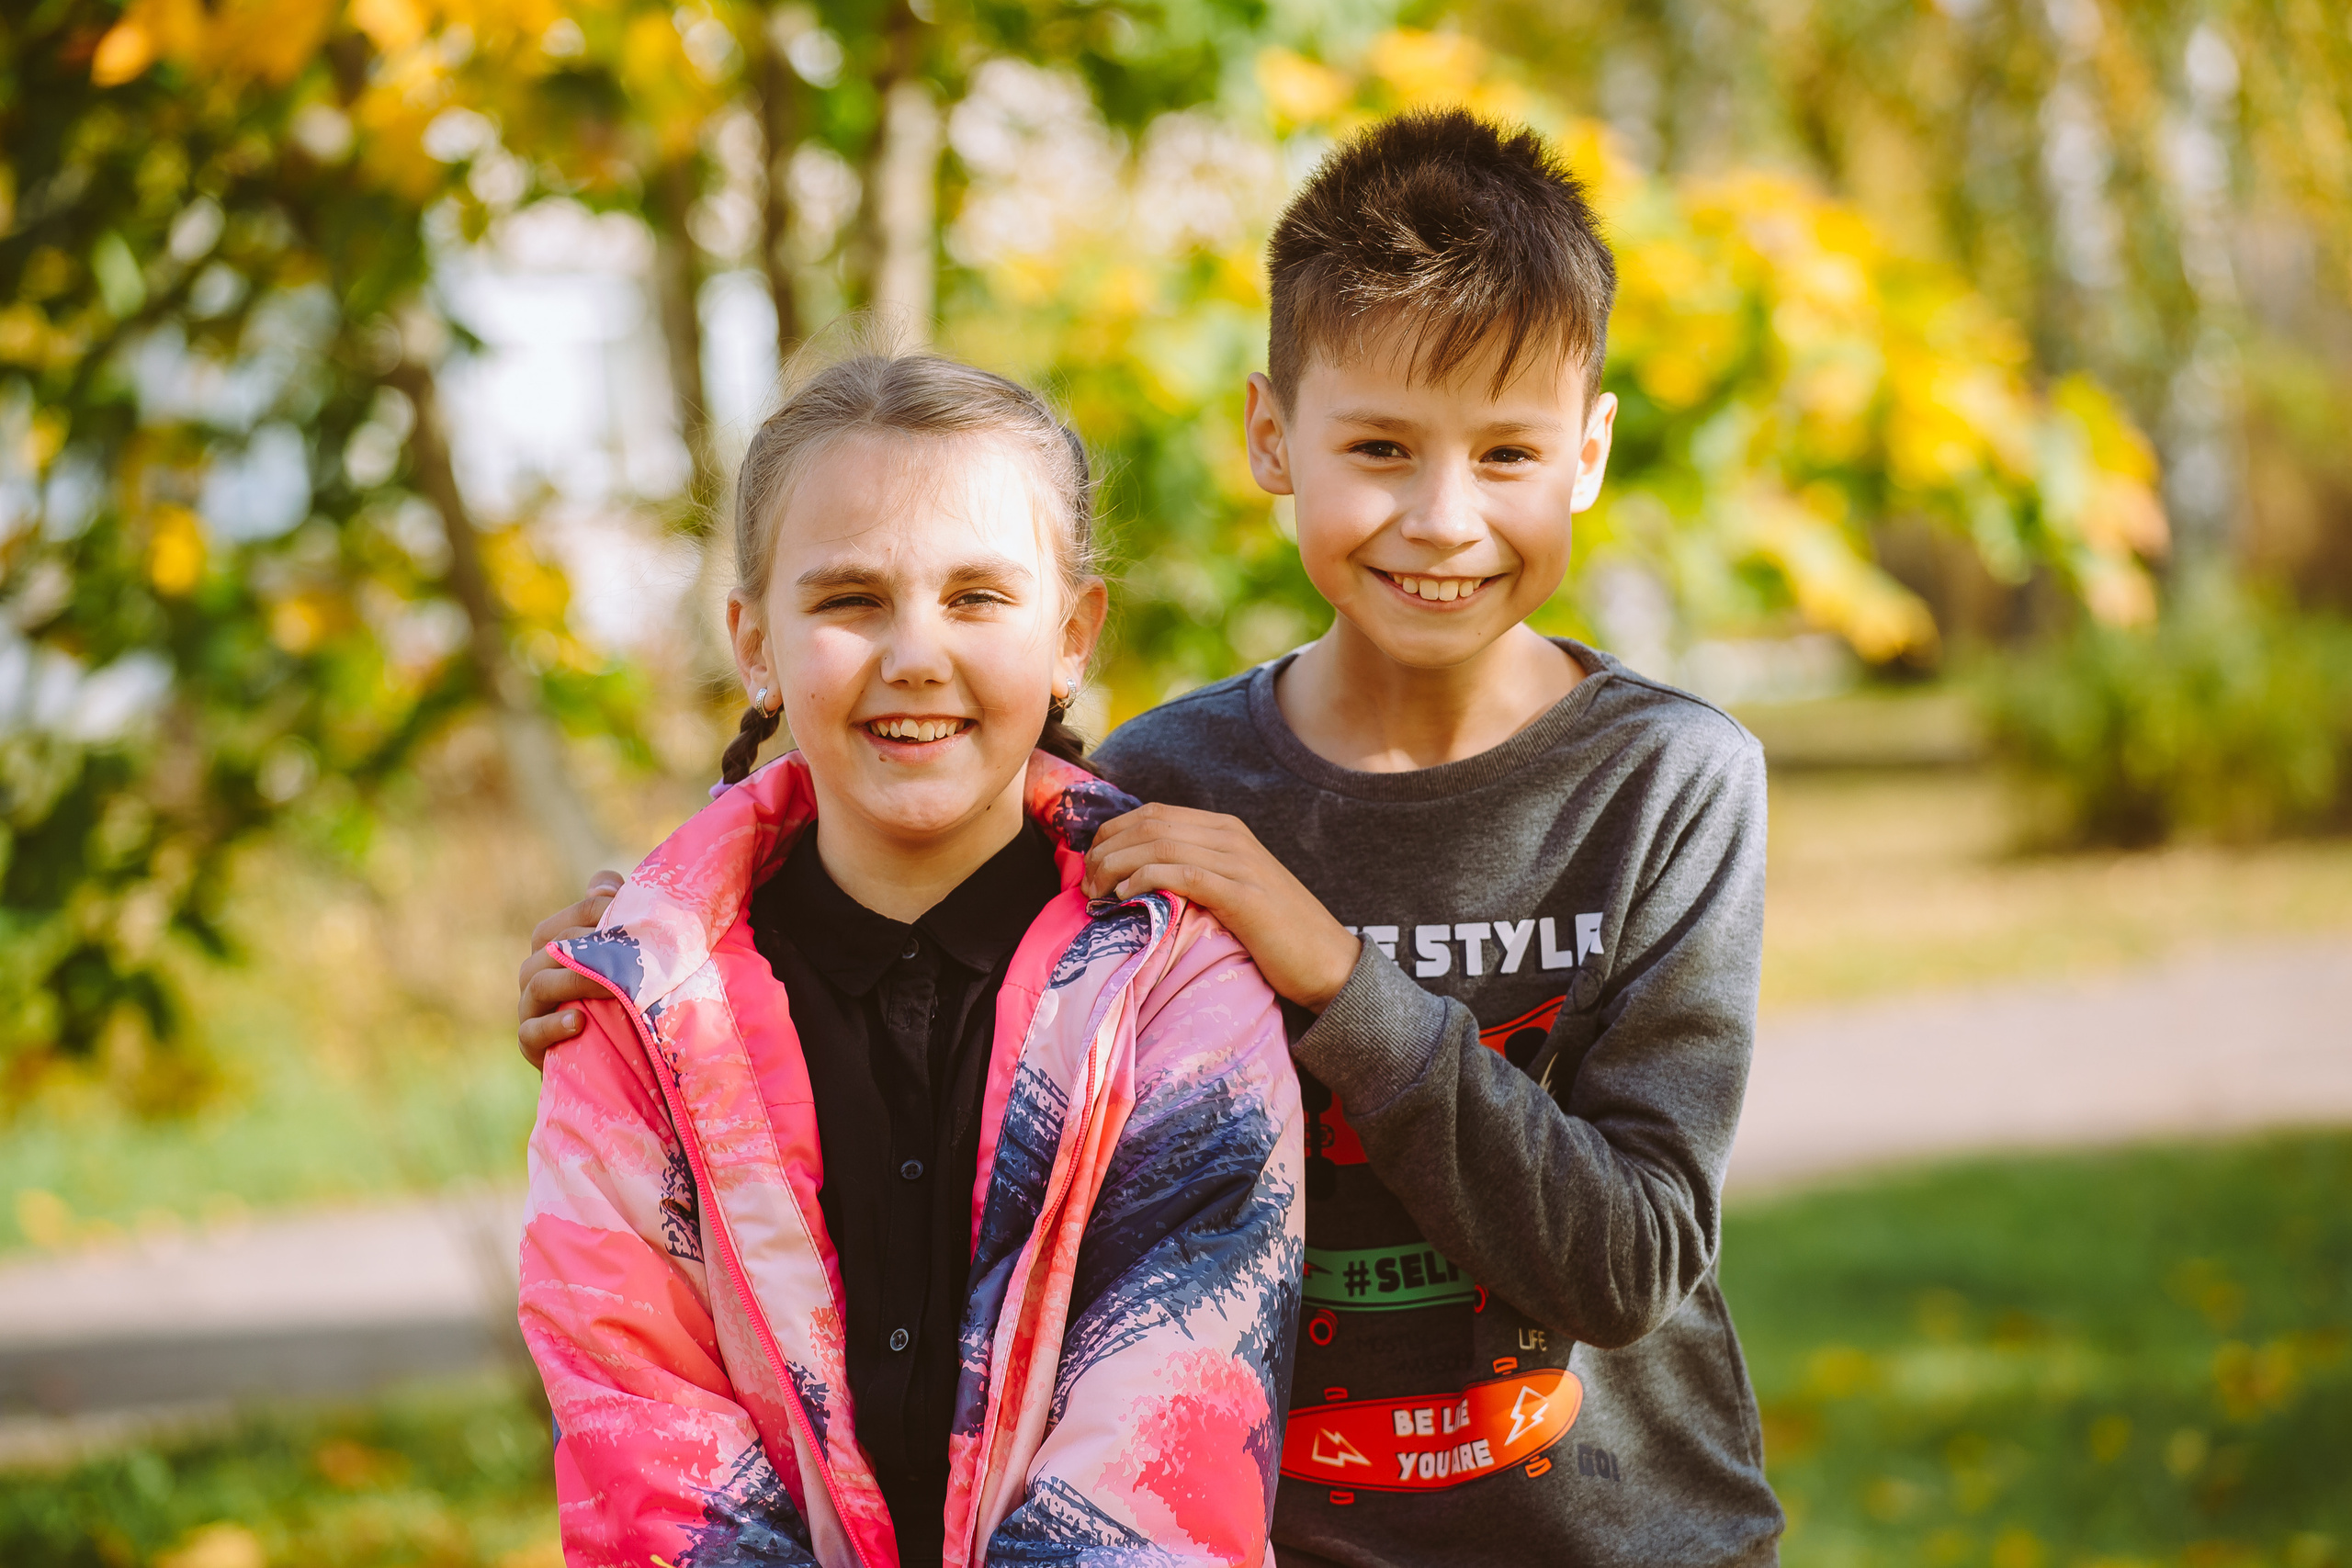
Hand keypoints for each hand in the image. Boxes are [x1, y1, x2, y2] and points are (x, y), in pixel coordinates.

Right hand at [517, 869, 624, 1070]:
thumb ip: (614, 918)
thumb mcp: (625, 959)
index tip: (626, 915)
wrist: (624, 1060)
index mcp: (555, 950)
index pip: (564, 920)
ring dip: (574, 980)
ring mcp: (531, 1010)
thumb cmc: (623, 1000)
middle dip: (584, 943)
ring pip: (538, 984)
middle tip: (624, 949)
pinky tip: (579, 1022)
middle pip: (546, 946)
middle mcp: (537, 974)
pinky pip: (529, 1033)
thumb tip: (603, 883)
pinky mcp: (533, 1047)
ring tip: (610, 986)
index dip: (592, 912)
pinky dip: (552, 1026)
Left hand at [1082, 804, 1358, 1011]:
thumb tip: (1134, 877)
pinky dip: (1145, 880)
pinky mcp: (1242, 895)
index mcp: (1225, 829)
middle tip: (1086, 883)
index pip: (1152, 814)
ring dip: (1116, 866)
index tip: (1090, 864)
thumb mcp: (1230, 889)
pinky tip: (1125, 896)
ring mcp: (1239, 863)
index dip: (1112, 833)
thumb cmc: (1273, 933)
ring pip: (1158, 845)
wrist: (1327, 963)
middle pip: (1149, 825)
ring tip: (1097, 893)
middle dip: (1106, 849)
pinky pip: (1182, 874)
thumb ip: (1193, 872)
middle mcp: (1231, 836)